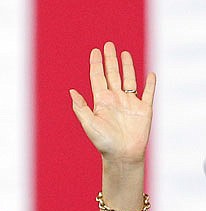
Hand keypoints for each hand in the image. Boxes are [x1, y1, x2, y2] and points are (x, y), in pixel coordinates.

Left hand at [69, 41, 155, 165]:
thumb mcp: (89, 123)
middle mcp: (115, 100)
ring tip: (124, 53)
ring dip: (127, 66)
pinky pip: (148, 93)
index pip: (98, 78)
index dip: (96, 64)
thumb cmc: (103, 142)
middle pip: (112, 74)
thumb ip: (81, 107)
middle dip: (110, 60)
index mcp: (101, 102)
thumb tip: (71, 91)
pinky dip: (150, 83)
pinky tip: (150, 74)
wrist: (122, 154)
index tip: (95, 51)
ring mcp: (130, 103)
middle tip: (108, 45)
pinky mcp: (144, 109)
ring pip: (129, 79)